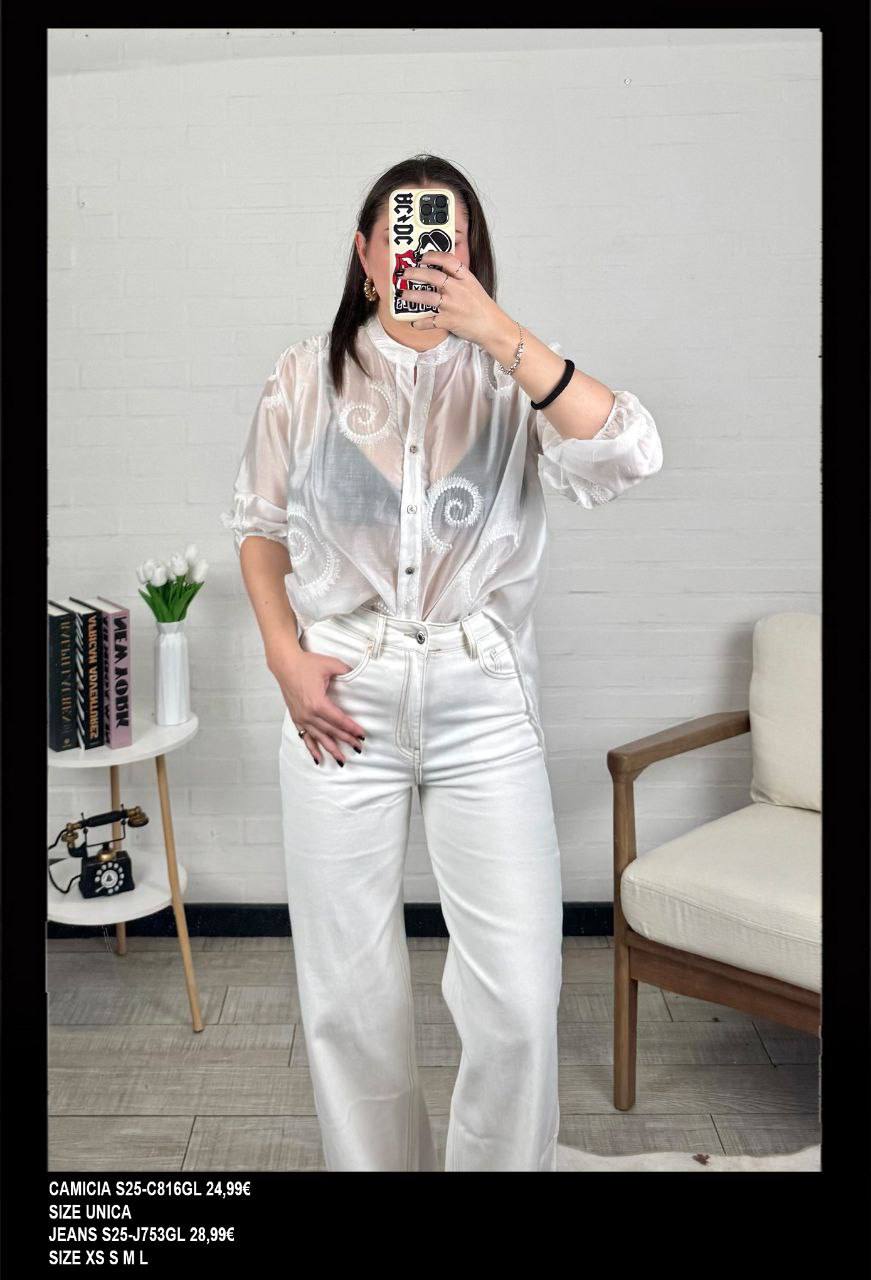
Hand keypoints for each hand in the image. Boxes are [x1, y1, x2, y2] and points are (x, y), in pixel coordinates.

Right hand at [266, 638, 365, 764]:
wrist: (285, 664)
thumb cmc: (306, 663)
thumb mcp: (330, 664)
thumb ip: (346, 671)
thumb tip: (359, 674)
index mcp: (318, 703)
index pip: (339, 720)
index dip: (351, 728)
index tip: (362, 735)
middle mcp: (308, 714)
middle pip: (331, 731)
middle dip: (346, 740)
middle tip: (358, 748)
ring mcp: (301, 717)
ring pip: (319, 737)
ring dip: (331, 749)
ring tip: (342, 760)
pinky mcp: (296, 718)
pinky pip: (305, 737)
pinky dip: (312, 748)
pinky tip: (318, 759)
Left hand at [398, 251, 507, 346]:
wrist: (493, 327)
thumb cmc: (482, 307)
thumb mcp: (473, 286)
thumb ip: (458, 278)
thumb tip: (439, 271)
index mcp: (466, 278)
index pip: (448, 261)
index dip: (433, 256)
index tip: (422, 257)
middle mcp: (458, 290)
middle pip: (433, 277)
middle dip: (415, 273)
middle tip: (404, 273)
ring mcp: (452, 306)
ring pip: (426, 298)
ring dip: (411, 295)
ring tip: (402, 294)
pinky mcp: (448, 321)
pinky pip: (429, 321)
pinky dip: (420, 323)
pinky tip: (413, 322)